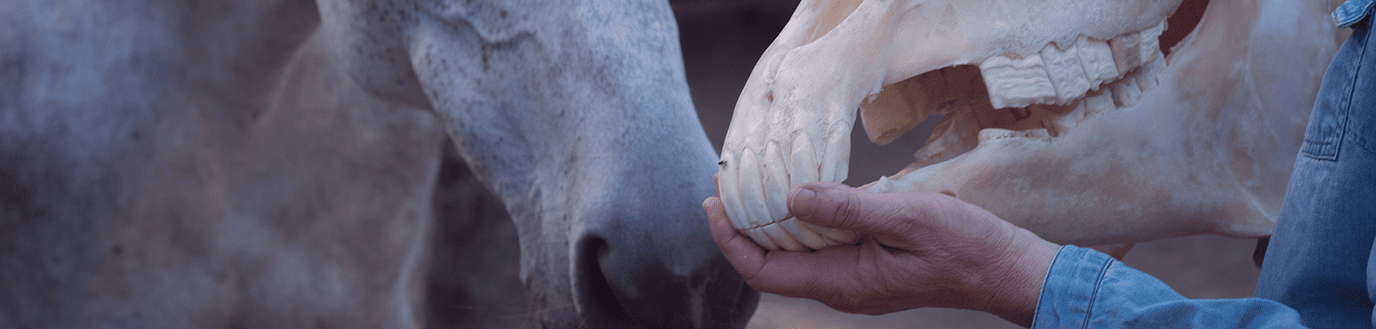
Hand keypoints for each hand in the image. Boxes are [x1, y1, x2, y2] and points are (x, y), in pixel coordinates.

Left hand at [703, 181, 1060, 325]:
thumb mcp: (906, 217)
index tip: (711, 201)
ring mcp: (855, 279)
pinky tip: (803, 192)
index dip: (728, 238)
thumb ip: (847, 207)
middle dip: (741, 226)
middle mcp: (841, 286)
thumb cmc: (964, 246)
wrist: (1006, 269)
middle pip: (771, 263)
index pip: (762, 270)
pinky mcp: (869, 266)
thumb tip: (793, 195)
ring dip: (771, 221)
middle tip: (724, 183)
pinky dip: (802, 221)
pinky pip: (821, 248)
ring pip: (795, 254)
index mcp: (843, 281)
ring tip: (754, 182)